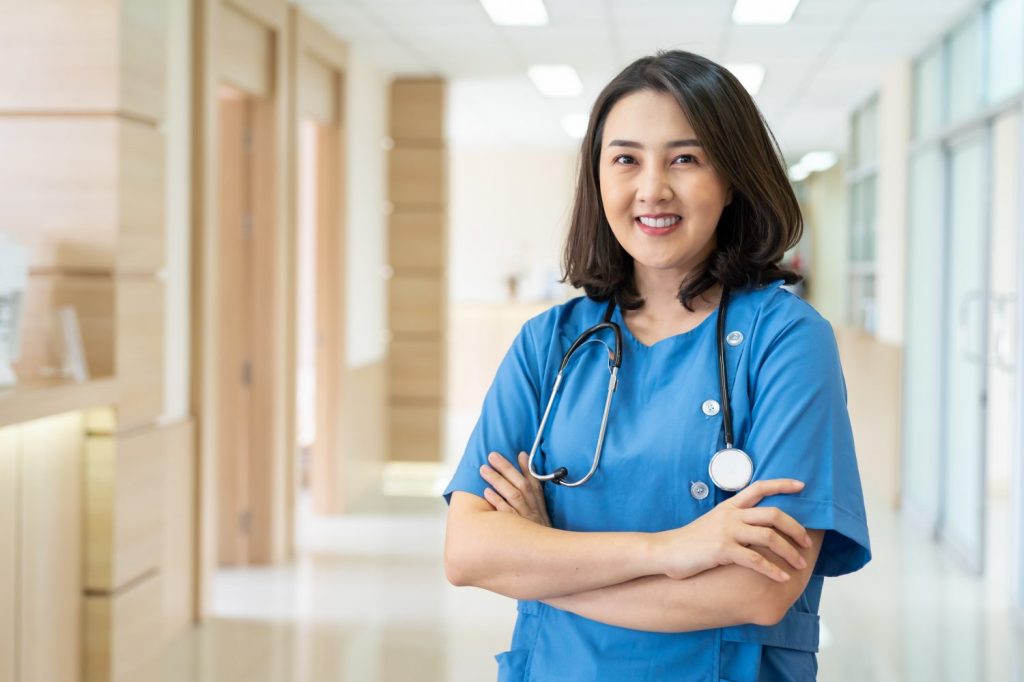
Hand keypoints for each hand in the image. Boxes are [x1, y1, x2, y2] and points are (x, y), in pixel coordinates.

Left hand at [479, 451, 551, 526]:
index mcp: (538, 505)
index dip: (528, 468)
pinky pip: (507, 512)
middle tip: (492, 456)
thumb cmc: (534, 533)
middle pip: (522, 485)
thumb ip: (531, 490)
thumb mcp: (537, 513)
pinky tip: (486, 492)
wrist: (541, 561)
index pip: (534, 483)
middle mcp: (533, 509)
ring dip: (498, 481)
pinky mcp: (517, 529)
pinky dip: (497, 501)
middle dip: (507, 469)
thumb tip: (524, 463)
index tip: (520, 454)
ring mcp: (525, 518)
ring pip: (513, 495)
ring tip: (484, 469)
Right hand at [655, 479, 811, 582]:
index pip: (759, 487)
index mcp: (729, 507)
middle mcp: (731, 515)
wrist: (666, 551)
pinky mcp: (722, 550)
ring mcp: (727, 531)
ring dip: (789, 551)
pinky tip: (782, 577)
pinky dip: (773, 569)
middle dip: (795, 528)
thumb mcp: (713, 523)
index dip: (782, 484)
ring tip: (800, 564)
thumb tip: (758, 528)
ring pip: (769, 536)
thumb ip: (734, 521)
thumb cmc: (691, 541)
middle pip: (773, 514)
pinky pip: (755, 559)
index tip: (801, 485)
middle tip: (807, 543)